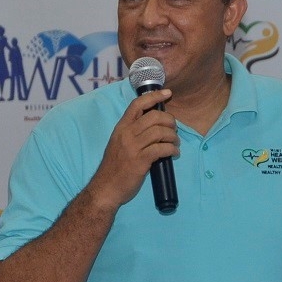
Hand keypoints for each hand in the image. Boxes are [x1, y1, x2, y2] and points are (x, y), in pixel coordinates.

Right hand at [86, 89, 176, 210]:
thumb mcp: (119, 144)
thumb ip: (132, 133)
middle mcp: (126, 134)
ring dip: (173, 136)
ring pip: (160, 131)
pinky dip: (172, 149)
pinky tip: (174, 153)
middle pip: (154, 116)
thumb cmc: (114, 168)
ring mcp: (133, 147)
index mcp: (121, 128)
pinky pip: (162, 148)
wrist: (105, 188)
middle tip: (174, 129)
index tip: (167, 93)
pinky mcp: (140, 161)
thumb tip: (153, 125)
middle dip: (169, 121)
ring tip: (175, 143)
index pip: (137, 104)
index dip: (154, 96)